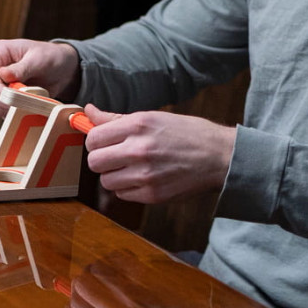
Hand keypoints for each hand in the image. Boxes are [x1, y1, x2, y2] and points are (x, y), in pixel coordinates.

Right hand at [0, 38, 80, 117]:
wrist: (59, 69)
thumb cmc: (49, 57)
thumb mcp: (39, 59)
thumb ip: (22, 68)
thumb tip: (3, 74)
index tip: (12, 99)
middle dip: (6, 101)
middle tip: (28, 104)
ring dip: (10, 108)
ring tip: (31, 103)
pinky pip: (0, 110)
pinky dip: (13, 112)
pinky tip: (27, 107)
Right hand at [66, 260, 211, 307]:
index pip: (76, 302)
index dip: (78, 289)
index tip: (90, 283)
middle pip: (81, 281)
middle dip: (90, 273)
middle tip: (108, 275)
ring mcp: (132, 296)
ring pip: (98, 266)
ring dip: (107, 263)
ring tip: (126, 271)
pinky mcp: (145, 277)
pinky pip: (117, 257)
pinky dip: (123, 256)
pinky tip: (137, 265)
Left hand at [81, 105, 234, 203]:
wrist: (220, 157)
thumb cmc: (186, 134)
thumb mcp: (152, 118)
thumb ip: (115, 119)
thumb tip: (87, 111)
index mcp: (138, 125)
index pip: (94, 138)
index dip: (95, 141)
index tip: (103, 143)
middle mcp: (140, 150)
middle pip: (94, 162)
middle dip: (100, 159)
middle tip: (113, 157)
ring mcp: (146, 175)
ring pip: (106, 181)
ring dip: (114, 176)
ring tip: (130, 168)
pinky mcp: (153, 195)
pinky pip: (122, 195)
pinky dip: (128, 188)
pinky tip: (142, 178)